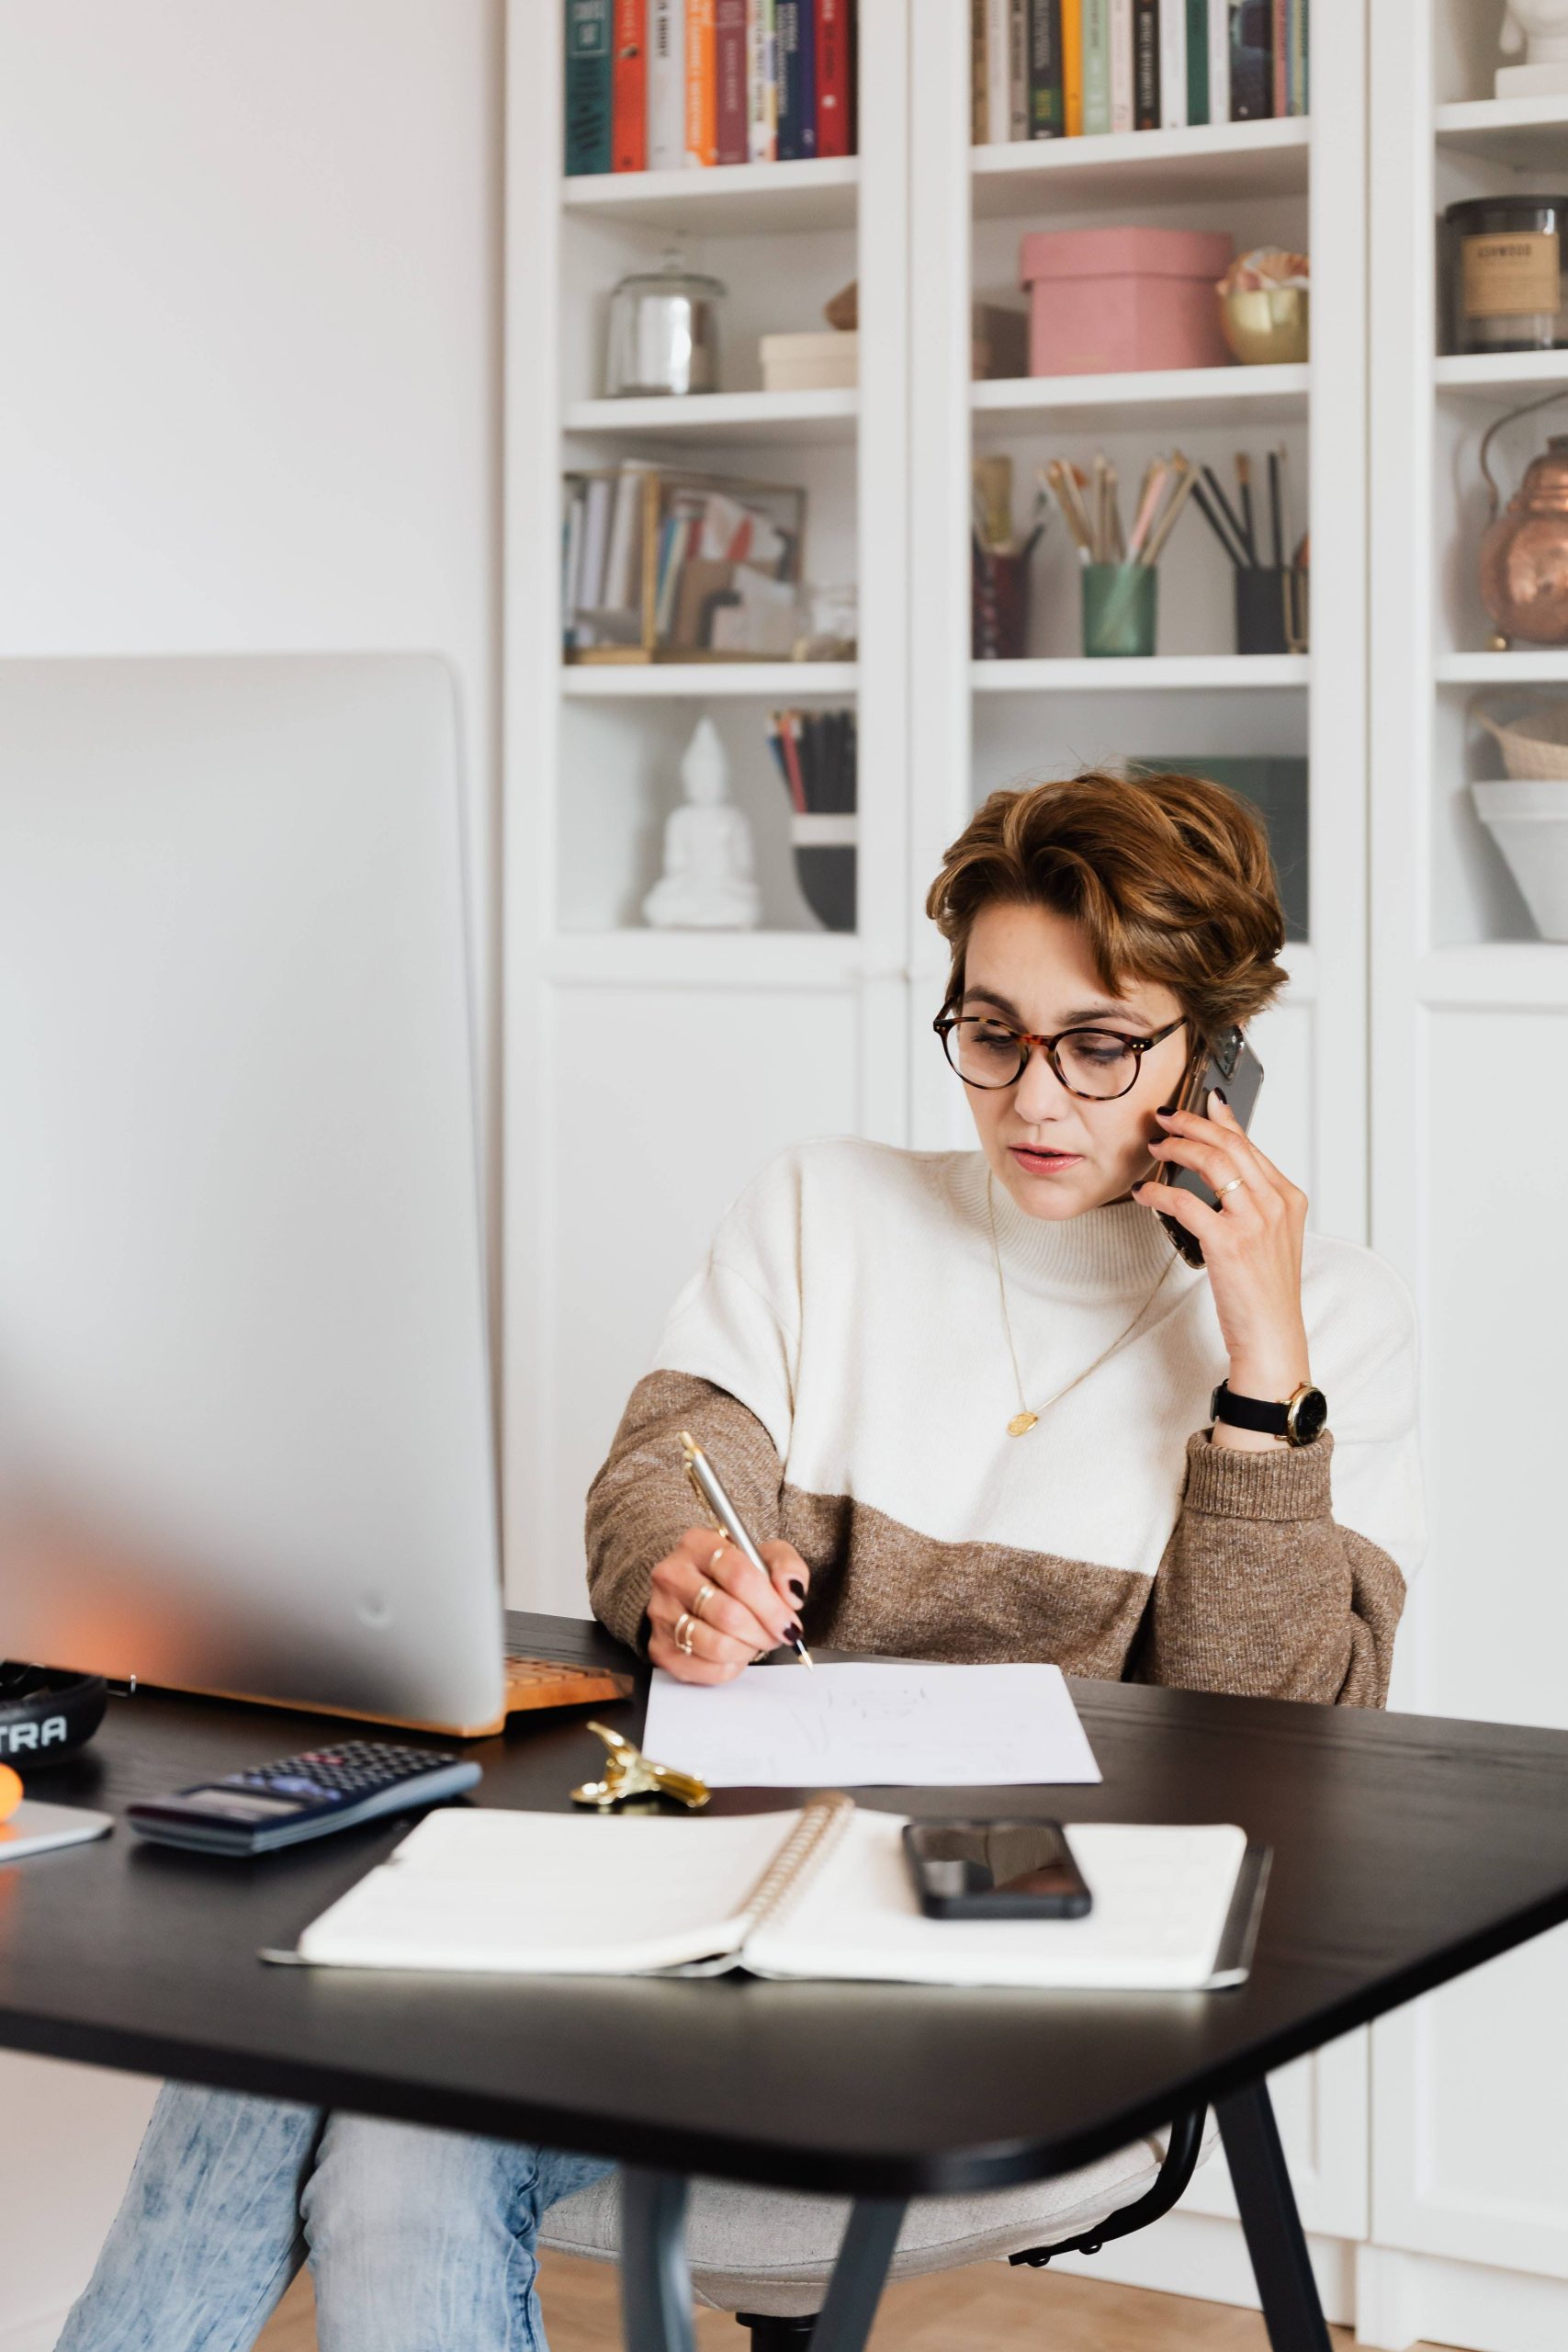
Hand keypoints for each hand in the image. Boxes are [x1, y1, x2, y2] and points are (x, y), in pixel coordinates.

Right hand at [647, 1527, 809, 1684]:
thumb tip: (791, 1594)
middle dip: (763, 1632)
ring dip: (748, 1649)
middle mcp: (672, 1575)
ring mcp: (661, 1612)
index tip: (789, 1622)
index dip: (771, 1606)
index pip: (740, 1576)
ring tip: (754, 1640)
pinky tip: (735, 1652)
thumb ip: (787, 1566)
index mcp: (698, 1544)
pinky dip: (731, 1666)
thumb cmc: (735, 1574)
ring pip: (717, 1645)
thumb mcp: (767, 1557)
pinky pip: (705, 1669)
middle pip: (729, 1614)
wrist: (698, 1593)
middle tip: (777, 1635)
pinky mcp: (659, 1646)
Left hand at [1132, 1096, 1311, 1417]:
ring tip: (1156, 1145)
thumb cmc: (1265, 1292)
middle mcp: (1276, 1204)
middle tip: (1166, 1116)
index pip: (1251, 1145)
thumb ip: (1252, 1203)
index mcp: (1289, 1198)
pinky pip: (1186, 1202)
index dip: (1222, 1120)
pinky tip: (1145, 1191)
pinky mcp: (1228, 1242)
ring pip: (1212, 1163)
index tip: (1203, 1103)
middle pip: (1230, 1144)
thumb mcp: (1270, 1238)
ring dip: (1178, 1147)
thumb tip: (1219, 1174)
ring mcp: (1254, 1222)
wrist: (1272, 1336)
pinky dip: (1160, 1191)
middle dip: (1193, 1123)